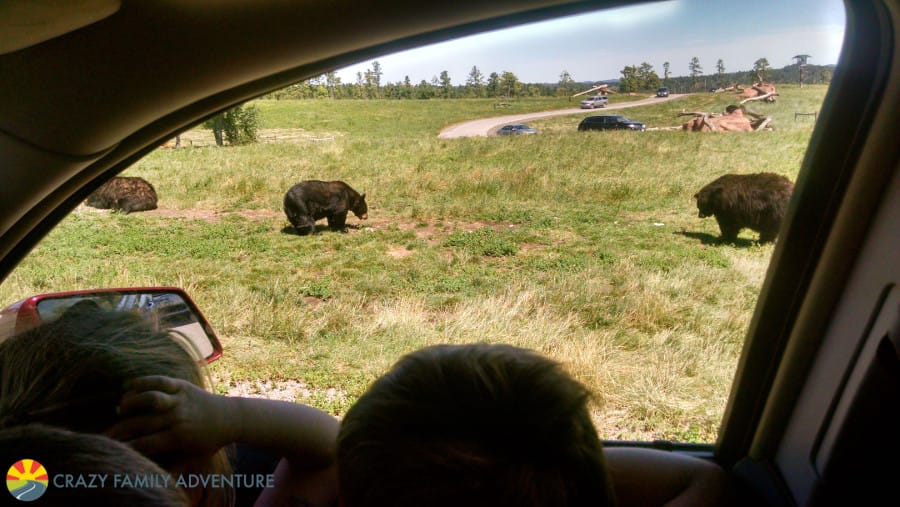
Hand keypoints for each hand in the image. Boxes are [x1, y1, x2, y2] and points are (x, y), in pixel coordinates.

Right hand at [106, 375, 236, 458]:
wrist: (232, 418)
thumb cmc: (210, 442)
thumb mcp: (194, 459)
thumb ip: (174, 468)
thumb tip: (152, 477)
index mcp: (178, 437)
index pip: (144, 443)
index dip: (126, 447)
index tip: (112, 450)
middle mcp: (177, 418)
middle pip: (141, 423)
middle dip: (119, 430)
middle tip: (105, 434)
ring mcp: (180, 400)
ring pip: (149, 399)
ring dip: (130, 402)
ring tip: (120, 408)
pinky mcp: (183, 386)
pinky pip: (159, 381)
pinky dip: (142, 381)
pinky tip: (127, 386)